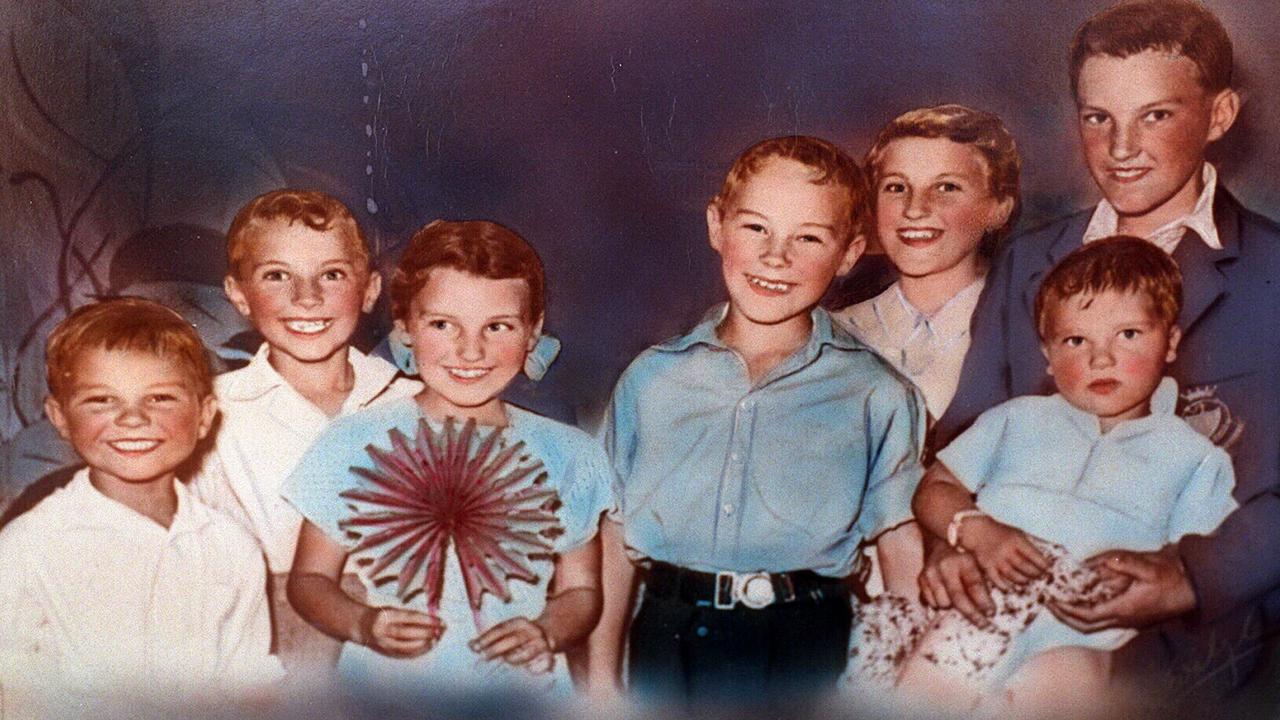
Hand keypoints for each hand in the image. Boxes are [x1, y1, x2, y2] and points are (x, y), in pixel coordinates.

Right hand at [358, 606, 444, 657]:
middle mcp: (383, 630)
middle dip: (428, 633)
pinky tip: (428, 647)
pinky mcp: (385, 653)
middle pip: (409, 633)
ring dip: (425, 644)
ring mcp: (383, 644)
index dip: (427, 620)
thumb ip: (411, 616)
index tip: (441, 621)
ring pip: (407, 646)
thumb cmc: (383, 615)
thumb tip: (433, 622)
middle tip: (441, 631)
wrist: (360, 626)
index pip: (410, 618)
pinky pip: (404, 654)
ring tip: (437, 639)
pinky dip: (418, 651)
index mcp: (386, 615)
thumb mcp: (393, 610)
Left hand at [470, 617, 556, 672]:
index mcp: (520, 623)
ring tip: (505, 661)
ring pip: (529, 651)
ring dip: (515, 658)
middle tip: (483, 657)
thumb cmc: (521, 636)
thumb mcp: (509, 631)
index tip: (474, 647)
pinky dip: (537, 668)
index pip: (501, 629)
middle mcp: (532, 631)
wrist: (550, 634)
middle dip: (497, 648)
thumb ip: (490, 638)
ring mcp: (542, 643)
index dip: (487, 638)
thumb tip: (470, 645)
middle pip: (513, 639)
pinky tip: (528, 671)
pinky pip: (545, 663)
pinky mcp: (550, 656)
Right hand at [919, 541, 994, 626]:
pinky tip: (946, 599)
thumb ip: (982, 581)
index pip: (974, 585)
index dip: (984, 602)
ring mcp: (931, 573)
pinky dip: (939, 604)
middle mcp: (945, 566)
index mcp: (963, 560)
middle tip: (983, 624)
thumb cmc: (963, 554)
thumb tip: (990, 609)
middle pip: (958, 597)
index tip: (991, 613)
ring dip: (953, 607)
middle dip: (972, 614)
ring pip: (943, 602)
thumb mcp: (976, 561)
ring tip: (961, 603)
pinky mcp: (921, 579)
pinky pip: (930, 601)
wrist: (938, 540)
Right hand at [961, 516, 1050, 589]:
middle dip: (1035, 573)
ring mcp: (996, 559)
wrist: (978, 531)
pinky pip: (997, 579)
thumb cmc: (1001, 533)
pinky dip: (1004, 586)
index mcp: (1016, 540)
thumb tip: (1043, 561)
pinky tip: (1010, 588)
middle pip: (1024, 566)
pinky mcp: (987, 566)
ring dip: (1023, 580)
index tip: (1048, 568)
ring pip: (1012, 574)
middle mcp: (1006, 550)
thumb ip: (1027, 546)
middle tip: (1040, 576)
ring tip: (1027, 581)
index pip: (1034, 555)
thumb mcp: (1017, 534)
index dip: (1043, 563)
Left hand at [1049, 548, 1195, 632]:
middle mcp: (1123, 618)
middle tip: (1048, 602)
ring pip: (1093, 624)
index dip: (1066, 610)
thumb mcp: (1150, 567)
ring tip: (1058, 601)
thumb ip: (1127, 563)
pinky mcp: (1130, 615)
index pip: (1087, 616)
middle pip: (1086, 625)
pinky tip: (1078, 599)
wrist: (1191, 588)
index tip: (1051, 600)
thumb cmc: (1171, 577)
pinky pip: (1102, 618)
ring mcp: (1126, 619)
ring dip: (1073, 615)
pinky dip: (1086, 611)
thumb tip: (1105, 560)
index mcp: (1124, 609)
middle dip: (1064, 616)